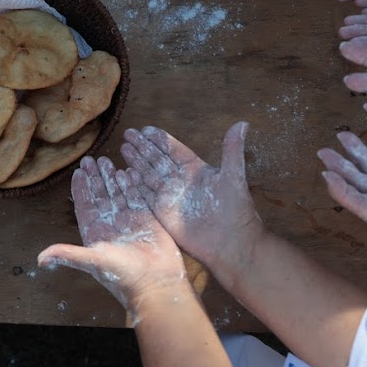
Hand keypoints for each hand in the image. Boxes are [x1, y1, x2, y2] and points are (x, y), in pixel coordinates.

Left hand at [37, 156, 187, 312]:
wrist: (157, 284)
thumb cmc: (124, 275)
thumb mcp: (93, 261)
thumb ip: (68, 254)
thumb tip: (39, 259)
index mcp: (96, 234)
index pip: (85, 206)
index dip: (80, 190)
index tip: (77, 172)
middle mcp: (111, 226)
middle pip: (100, 196)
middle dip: (94, 178)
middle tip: (89, 159)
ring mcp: (129, 222)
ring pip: (117, 194)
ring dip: (111, 178)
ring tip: (106, 160)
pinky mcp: (147, 220)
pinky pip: (137, 198)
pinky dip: (131, 185)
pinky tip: (126, 171)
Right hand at [120, 123, 263, 283]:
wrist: (231, 243)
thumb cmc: (236, 210)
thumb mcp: (234, 176)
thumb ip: (233, 150)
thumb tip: (243, 123)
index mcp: (196, 170)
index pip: (174, 150)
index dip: (160, 139)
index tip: (146, 128)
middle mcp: (180, 181)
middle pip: (157, 160)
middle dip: (142, 147)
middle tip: (128, 132)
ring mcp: (170, 197)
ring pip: (148, 174)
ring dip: (135, 161)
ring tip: (123, 147)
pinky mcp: (163, 213)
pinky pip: (145, 195)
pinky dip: (134, 184)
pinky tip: (124, 172)